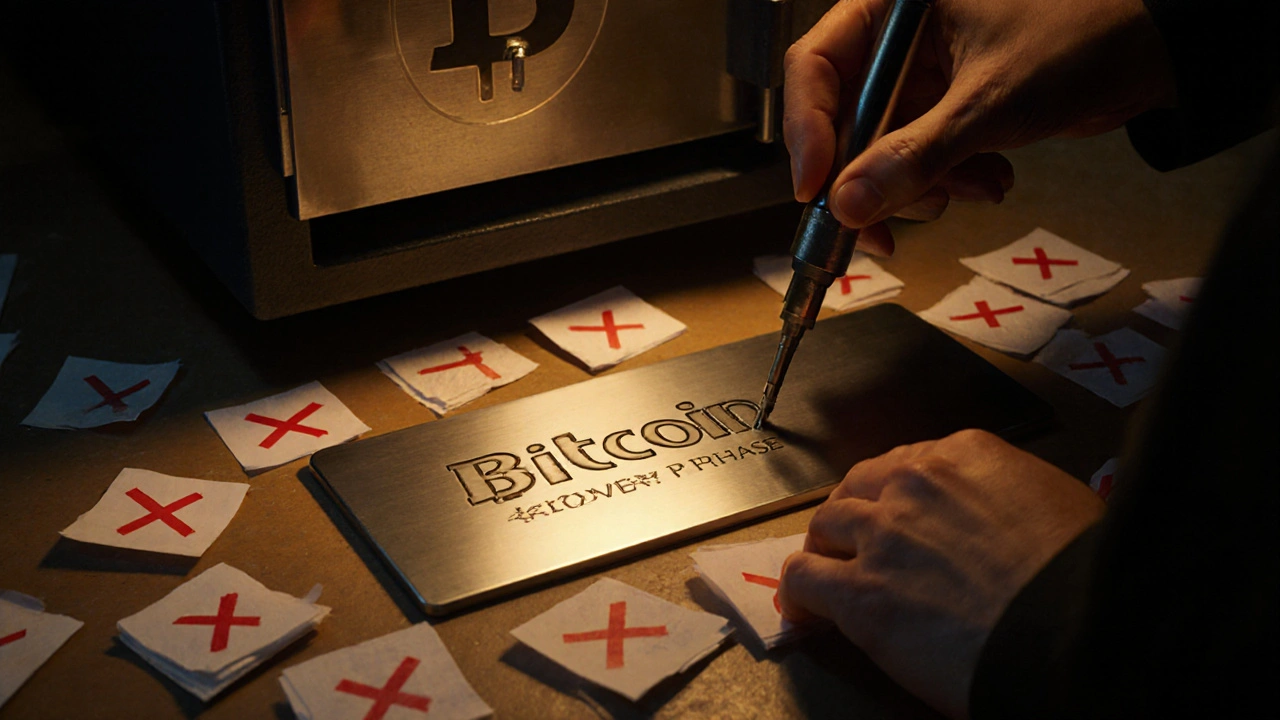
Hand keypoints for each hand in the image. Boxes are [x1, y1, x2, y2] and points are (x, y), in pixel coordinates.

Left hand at [778, 429, 1103, 718]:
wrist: (1072, 633)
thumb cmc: (1081, 577)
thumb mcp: (1059, 503)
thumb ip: (1010, 495)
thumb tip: (1003, 515)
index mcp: (965, 455)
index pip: (905, 464)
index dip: (894, 496)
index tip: (895, 516)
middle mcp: (914, 483)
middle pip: (857, 489)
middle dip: (853, 516)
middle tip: (854, 545)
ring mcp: (882, 534)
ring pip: (824, 526)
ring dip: (825, 550)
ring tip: (827, 575)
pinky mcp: (861, 591)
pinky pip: (804, 578)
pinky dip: (801, 593)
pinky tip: (807, 610)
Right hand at [784, 0, 1176, 254]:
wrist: (1152, 52)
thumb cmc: (1081, 39)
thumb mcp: (988, 102)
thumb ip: (913, 156)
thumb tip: (848, 204)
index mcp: (895, 5)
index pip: (816, 66)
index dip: (808, 131)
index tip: (815, 188)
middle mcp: (899, 39)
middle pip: (843, 119)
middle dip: (867, 176)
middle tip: (875, 225)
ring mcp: (922, 76)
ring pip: (880, 149)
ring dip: (917, 187)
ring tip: (967, 189)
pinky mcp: (946, 107)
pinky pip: (918, 158)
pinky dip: (945, 181)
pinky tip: (988, 178)